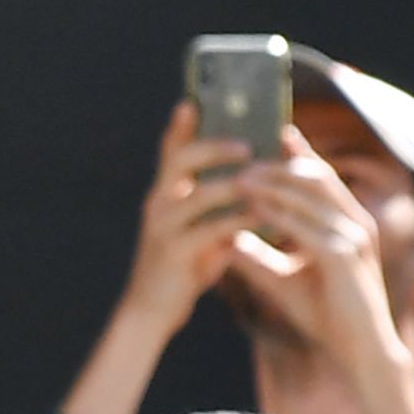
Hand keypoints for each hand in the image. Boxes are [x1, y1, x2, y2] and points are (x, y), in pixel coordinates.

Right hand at [117, 103, 255, 335]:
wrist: (151, 312)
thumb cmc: (180, 270)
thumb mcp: (196, 231)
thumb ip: (215, 209)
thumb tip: (251, 186)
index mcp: (162, 195)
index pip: (170, 150)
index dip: (180, 125)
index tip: (192, 101)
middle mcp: (158, 204)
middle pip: (181, 160)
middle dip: (215, 147)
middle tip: (247, 145)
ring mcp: (163, 227)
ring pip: (200, 193)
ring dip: (235, 183)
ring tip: (262, 177)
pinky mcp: (175, 252)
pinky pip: (212, 229)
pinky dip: (239, 220)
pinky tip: (261, 216)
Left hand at [220, 126, 407, 374]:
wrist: (357, 352)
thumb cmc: (326, 315)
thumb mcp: (284, 280)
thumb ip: (259, 258)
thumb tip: (226, 240)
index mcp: (346, 222)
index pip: (320, 177)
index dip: (296, 153)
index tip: (264, 137)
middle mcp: (355, 222)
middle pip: (315, 176)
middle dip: (277, 164)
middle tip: (239, 159)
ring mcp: (353, 237)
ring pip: (312, 195)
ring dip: (274, 183)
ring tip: (239, 178)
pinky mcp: (345, 257)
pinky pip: (308, 226)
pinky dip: (280, 214)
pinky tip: (254, 209)